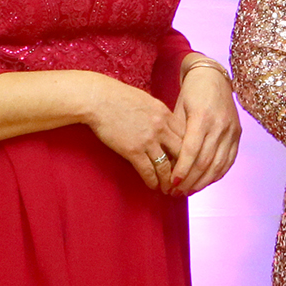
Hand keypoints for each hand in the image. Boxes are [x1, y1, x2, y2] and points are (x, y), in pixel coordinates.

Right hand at [84, 75, 184, 191]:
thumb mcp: (146, 100)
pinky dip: (152, 181)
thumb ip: (158, 114)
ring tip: (168, 189)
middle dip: (183, 168)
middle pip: (181, 153)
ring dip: (168, 180)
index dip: (188, 151)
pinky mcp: (133, 150)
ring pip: (166, 166)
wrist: (98, 99)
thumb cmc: (118, 96)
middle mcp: (161, 127)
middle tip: (182, 179)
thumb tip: (164, 124)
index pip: (185, 136)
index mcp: (165, 114)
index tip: (186, 160)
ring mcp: (148, 140)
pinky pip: (148, 171)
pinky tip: (153, 186)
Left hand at [166, 64, 240, 194]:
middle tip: (176, 193)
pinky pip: (228, 160)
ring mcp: (231, 131)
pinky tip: (205, 182)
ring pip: (218, 165)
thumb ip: (177, 134)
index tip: (172, 183)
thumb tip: (168, 162)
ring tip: (188, 192)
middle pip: (205, 162)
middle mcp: (220, 125)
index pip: (192, 151)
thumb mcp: (179, 109)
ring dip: (203, 182)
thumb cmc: (191, 93)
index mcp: (202, 117)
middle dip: (190, 181)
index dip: (182, 170)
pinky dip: (217, 174)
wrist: (213, 77)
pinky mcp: (237, 134)